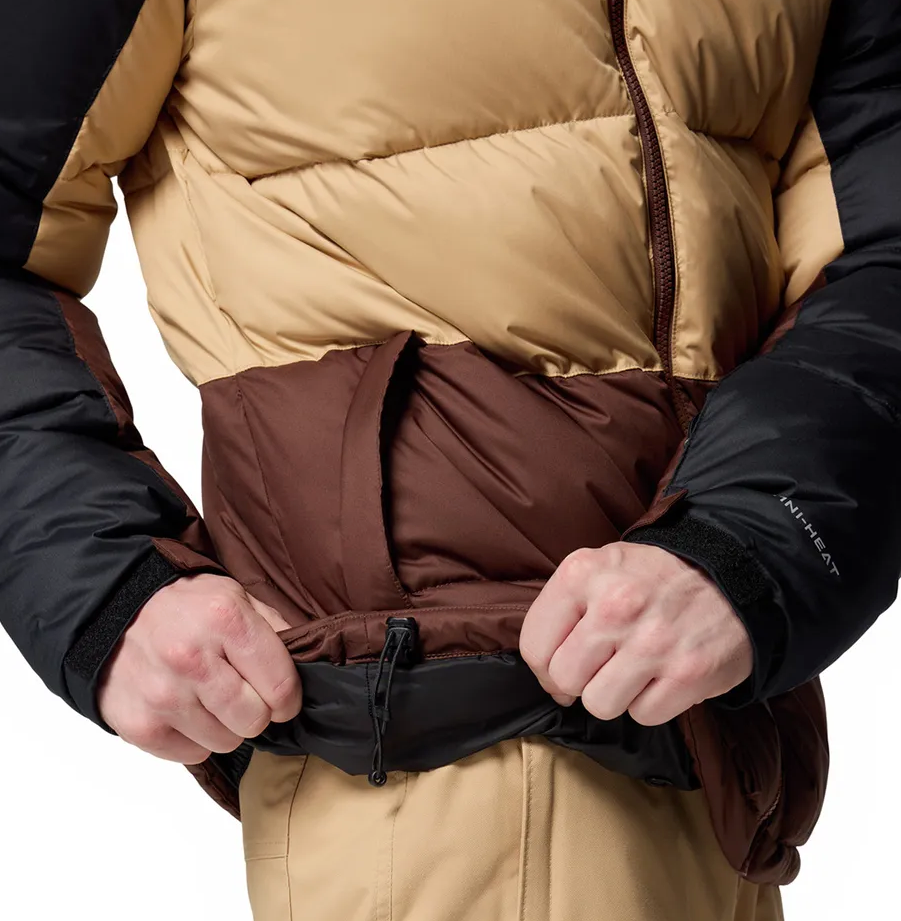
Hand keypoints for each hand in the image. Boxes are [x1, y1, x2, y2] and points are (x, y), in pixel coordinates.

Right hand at [97, 573, 302, 763]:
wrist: (109, 609)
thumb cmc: (183, 604)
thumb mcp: (235, 596)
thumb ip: (274, 628)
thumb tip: (309, 663)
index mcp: (225, 620)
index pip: (281, 685)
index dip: (289, 697)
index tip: (282, 695)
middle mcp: (191, 659)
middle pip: (255, 720)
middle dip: (257, 710)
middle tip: (243, 694)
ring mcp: (162, 695)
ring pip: (226, 742)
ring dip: (226, 726)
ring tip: (210, 698)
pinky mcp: (139, 726)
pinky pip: (192, 754)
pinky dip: (195, 738)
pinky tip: (186, 708)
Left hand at [519, 542, 752, 725]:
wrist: (732, 574)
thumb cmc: (654, 578)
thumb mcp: (601, 568)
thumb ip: (564, 609)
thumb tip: (544, 670)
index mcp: (583, 573)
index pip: (535, 646)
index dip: (544, 667)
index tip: (562, 666)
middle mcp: (615, 605)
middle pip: (564, 679)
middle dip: (579, 681)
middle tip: (602, 666)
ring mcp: (652, 641)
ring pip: (599, 704)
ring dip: (615, 694)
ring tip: (634, 668)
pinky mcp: (688, 673)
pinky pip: (643, 715)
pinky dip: (651, 703)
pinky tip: (662, 675)